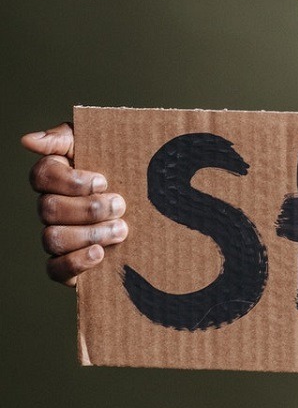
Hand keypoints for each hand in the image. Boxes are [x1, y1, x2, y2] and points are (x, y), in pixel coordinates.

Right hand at [22, 123, 127, 285]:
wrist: (158, 208)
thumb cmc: (123, 170)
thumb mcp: (102, 145)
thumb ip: (65, 137)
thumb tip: (29, 141)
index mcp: (56, 178)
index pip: (42, 176)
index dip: (71, 181)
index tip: (103, 180)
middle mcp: (51, 208)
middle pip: (49, 209)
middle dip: (89, 208)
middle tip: (121, 206)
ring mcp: (57, 237)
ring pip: (53, 238)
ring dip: (90, 233)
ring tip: (121, 229)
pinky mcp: (68, 265)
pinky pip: (55, 270)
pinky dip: (75, 263)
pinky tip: (99, 254)